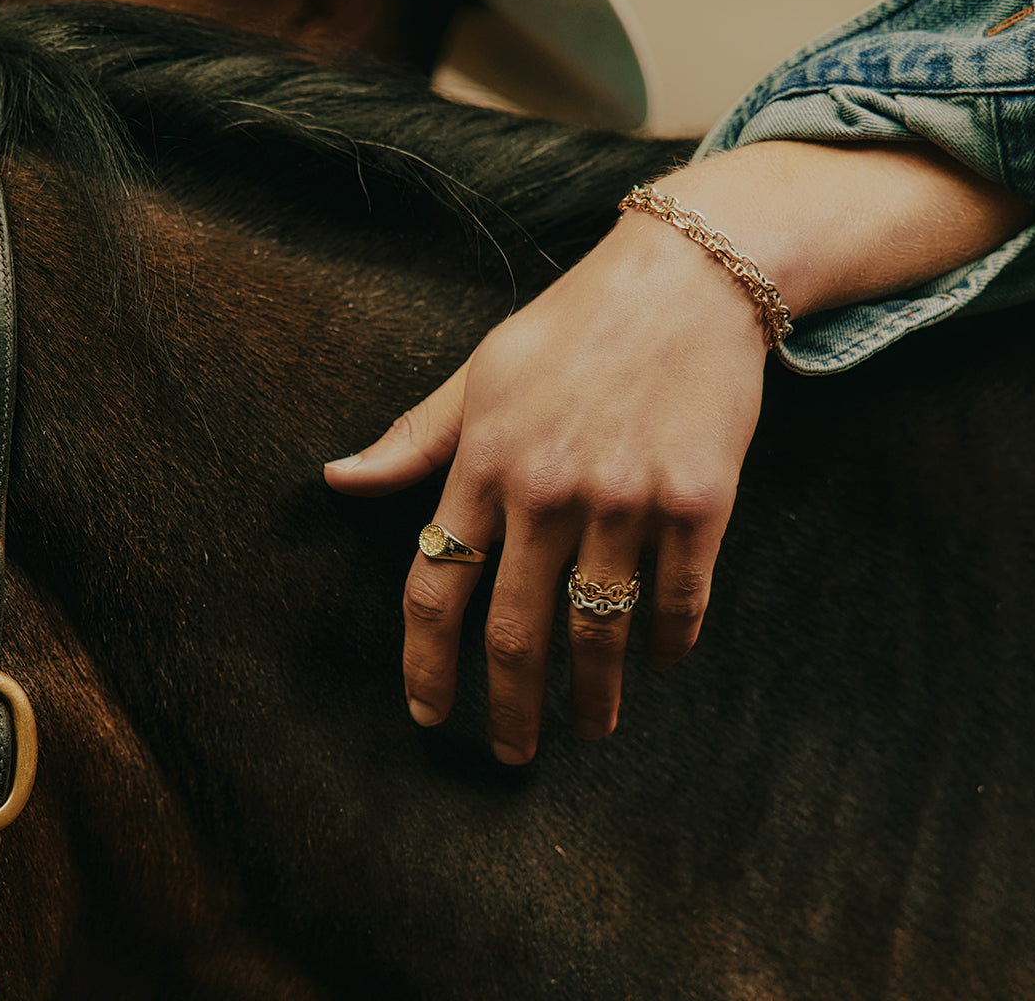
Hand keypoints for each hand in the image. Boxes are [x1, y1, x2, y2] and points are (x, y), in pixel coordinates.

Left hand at [326, 140, 1032, 763]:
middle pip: (513, 630)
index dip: (425, 664)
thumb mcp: (480, 372)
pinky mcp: (698, 501)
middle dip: (507, 708)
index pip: (435, 586)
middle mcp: (548, 489)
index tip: (426, 714)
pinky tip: (659, 660)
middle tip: (509, 755)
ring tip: (588, 730)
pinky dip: (668, 642)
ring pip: (599, 629)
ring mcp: (626, 499)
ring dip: (591, 696)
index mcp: (485, 461)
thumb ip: (414, 439)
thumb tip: (336, 481)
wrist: (686, 278)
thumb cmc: (572, 326)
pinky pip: (679, 598)